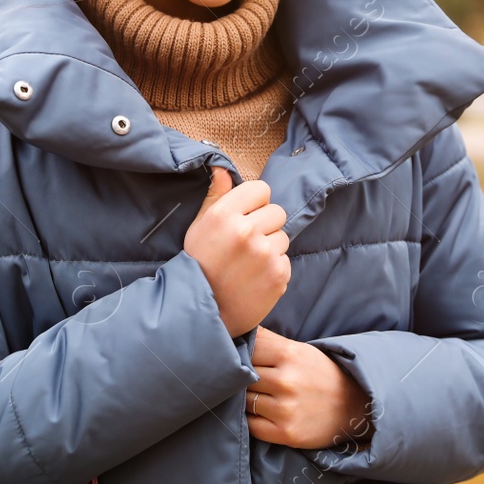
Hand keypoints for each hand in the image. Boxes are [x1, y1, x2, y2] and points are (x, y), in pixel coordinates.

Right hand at [184, 166, 290, 337]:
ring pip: (283, 236)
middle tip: (246, 246)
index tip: (245, 219)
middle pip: (277, 212)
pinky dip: (274, 269)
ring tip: (249, 264)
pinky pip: (285, 259)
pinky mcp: (278, 274)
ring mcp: (264, 253)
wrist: (203, 313)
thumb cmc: (199, 266)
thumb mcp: (199, 228)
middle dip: (265, 226)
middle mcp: (246, 230)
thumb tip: (222, 170)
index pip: (261, 189)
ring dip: (271, 248)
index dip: (255, 204)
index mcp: (224, 214)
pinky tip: (255, 279)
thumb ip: (215, 197)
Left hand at [246, 325, 374, 451]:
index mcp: (289, 354)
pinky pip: (251, 425)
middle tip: (246, 379)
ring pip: (244, 400)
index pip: (246, 350)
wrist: (354, 406)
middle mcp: (286, 382)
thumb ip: (267, 340)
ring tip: (257, 396)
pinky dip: (252, 419)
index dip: (242, 354)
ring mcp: (285, 409)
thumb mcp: (299, 350)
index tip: (243, 358)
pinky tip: (262, 413)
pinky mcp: (286, 433)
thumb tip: (236, 330)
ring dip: (246, 398)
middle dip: (242, 377)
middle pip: (242, 376)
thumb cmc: (321, 374)